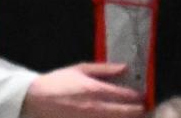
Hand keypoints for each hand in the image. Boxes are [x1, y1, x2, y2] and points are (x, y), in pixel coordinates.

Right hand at [21, 63, 144, 115]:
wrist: (35, 100)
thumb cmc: (59, 82)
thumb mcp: (80, 69)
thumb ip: (104, 69)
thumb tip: (125, 68)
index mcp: (96, 90)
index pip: (125, 96)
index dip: (139, 97)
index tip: (145, 97)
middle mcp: (96, 109)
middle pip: (125, 114)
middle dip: (138, 112)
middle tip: (145, 109)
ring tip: (134, 116)